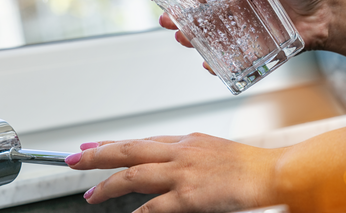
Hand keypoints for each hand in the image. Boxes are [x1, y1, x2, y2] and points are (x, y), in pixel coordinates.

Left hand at [65, 135, 280, 212]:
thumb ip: (184, 154)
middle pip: (128, 150)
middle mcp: (179, 152)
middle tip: (73, 160)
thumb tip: (163, 161)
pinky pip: (156, 205)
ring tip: (89, 193)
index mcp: (184, 141)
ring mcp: (183, 173)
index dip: (111, 144)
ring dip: (108, 184)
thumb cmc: (246, 165)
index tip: (89, 146)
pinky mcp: (191, 195)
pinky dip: (139, 212)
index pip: (139, 140)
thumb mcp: (210, 150)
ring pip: (134, 174)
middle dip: (96, 155)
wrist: (272, 172)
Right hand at [160, 0, 339, 73]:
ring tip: (183, 40)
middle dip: (179, 15)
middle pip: (198, 10)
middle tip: (167, 20)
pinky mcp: (254, 45)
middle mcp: (235, 4)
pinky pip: (230, 55)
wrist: (333, 14)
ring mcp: (242, 26)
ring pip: (209, 33)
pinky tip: (209, 63)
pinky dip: (217, 61)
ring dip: (192, 37)